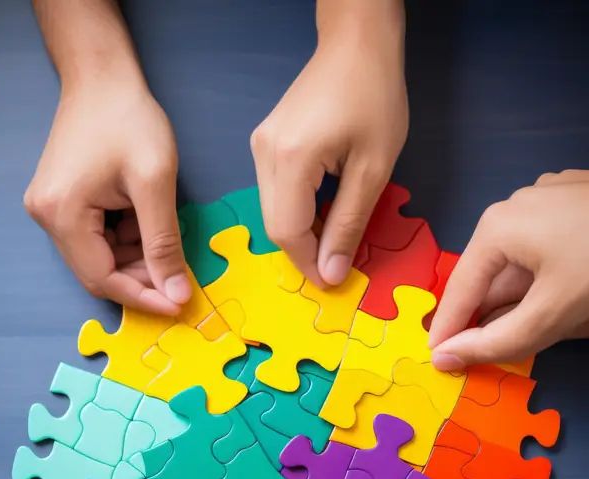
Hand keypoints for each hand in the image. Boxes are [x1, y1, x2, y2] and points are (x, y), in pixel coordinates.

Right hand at [24, 80, 189, 313]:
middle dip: (141, 281)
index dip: (143, 297)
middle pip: (98, 273)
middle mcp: (47, 217)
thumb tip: (176, 293)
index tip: (178, 304)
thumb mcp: (154, 183)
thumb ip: (163, 243)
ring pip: (99, 258)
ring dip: (136, 261)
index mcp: (62, 214)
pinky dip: (126, 243)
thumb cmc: (127, 118)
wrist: (102, 77)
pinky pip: (97, 240)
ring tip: (166, 246)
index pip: (102, 279)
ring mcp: (51, 209)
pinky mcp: (63, 202)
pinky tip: (147, 227)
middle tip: (179, 281)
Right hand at [251, 1, 407, 286]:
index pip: (288, 232)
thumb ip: (349, 224)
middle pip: (275, 226)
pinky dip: (297, 211)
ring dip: (302, 232)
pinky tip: (324, 210)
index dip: (309, 264)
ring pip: (273, 212)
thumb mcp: (373, 169)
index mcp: (290, 160)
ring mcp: (259, 147)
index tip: (335, 282)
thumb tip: (331, 273)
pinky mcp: (264, 144)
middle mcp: (264, 154)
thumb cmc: (374, 97)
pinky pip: (275, 194)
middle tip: (338, 263)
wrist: (355, 43)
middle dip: (305, 252)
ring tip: (335, 234)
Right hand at [429, 170, 588, 369]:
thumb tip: (445, 359)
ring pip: (523, 262)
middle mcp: (517, 204)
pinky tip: (571, 300)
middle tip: (494, 354)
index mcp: (499, 227)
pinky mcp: (579, 200)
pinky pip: (548, 247)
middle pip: (492, 276)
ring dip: (527, 302)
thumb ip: (493, 343)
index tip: (437, 360)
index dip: (448, 331)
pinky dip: (550, 279)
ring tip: (548, 327)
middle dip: (497, 317)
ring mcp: (551, 197)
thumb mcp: (549, 315)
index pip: (460, 291)